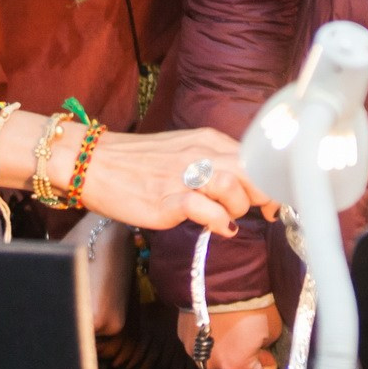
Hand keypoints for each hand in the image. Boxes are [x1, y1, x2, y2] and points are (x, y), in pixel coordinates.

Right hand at [75, 126, 264, 235]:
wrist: (94, 162)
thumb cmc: (139, 163)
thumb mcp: (183, 152)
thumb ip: (214, 164)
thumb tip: (244, 187)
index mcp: (207, 140)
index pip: (254, 157)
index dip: (271, 182)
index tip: (274, 202)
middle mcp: (199, 153)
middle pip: (251, 169)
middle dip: (265, 195)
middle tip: (264, 214)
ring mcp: (182, 175)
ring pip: (231, 184)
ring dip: (238, 207)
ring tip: (228, 218)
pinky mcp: (165, 199)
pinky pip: (204, 209)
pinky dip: (219, 221)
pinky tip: (218, 228)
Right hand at [177, 303, 282, 368]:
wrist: (218, 275)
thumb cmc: (251, 303)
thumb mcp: (273, 329)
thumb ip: (267, 349)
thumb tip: (262, 350)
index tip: (269, 353)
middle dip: (247, 367)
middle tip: (254, 344)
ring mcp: (193, 354)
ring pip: (216, 366)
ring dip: (228, 357)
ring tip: (234, 334)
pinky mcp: (183, 337)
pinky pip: (202, 349)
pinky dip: (212, 343)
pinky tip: (218, 325)